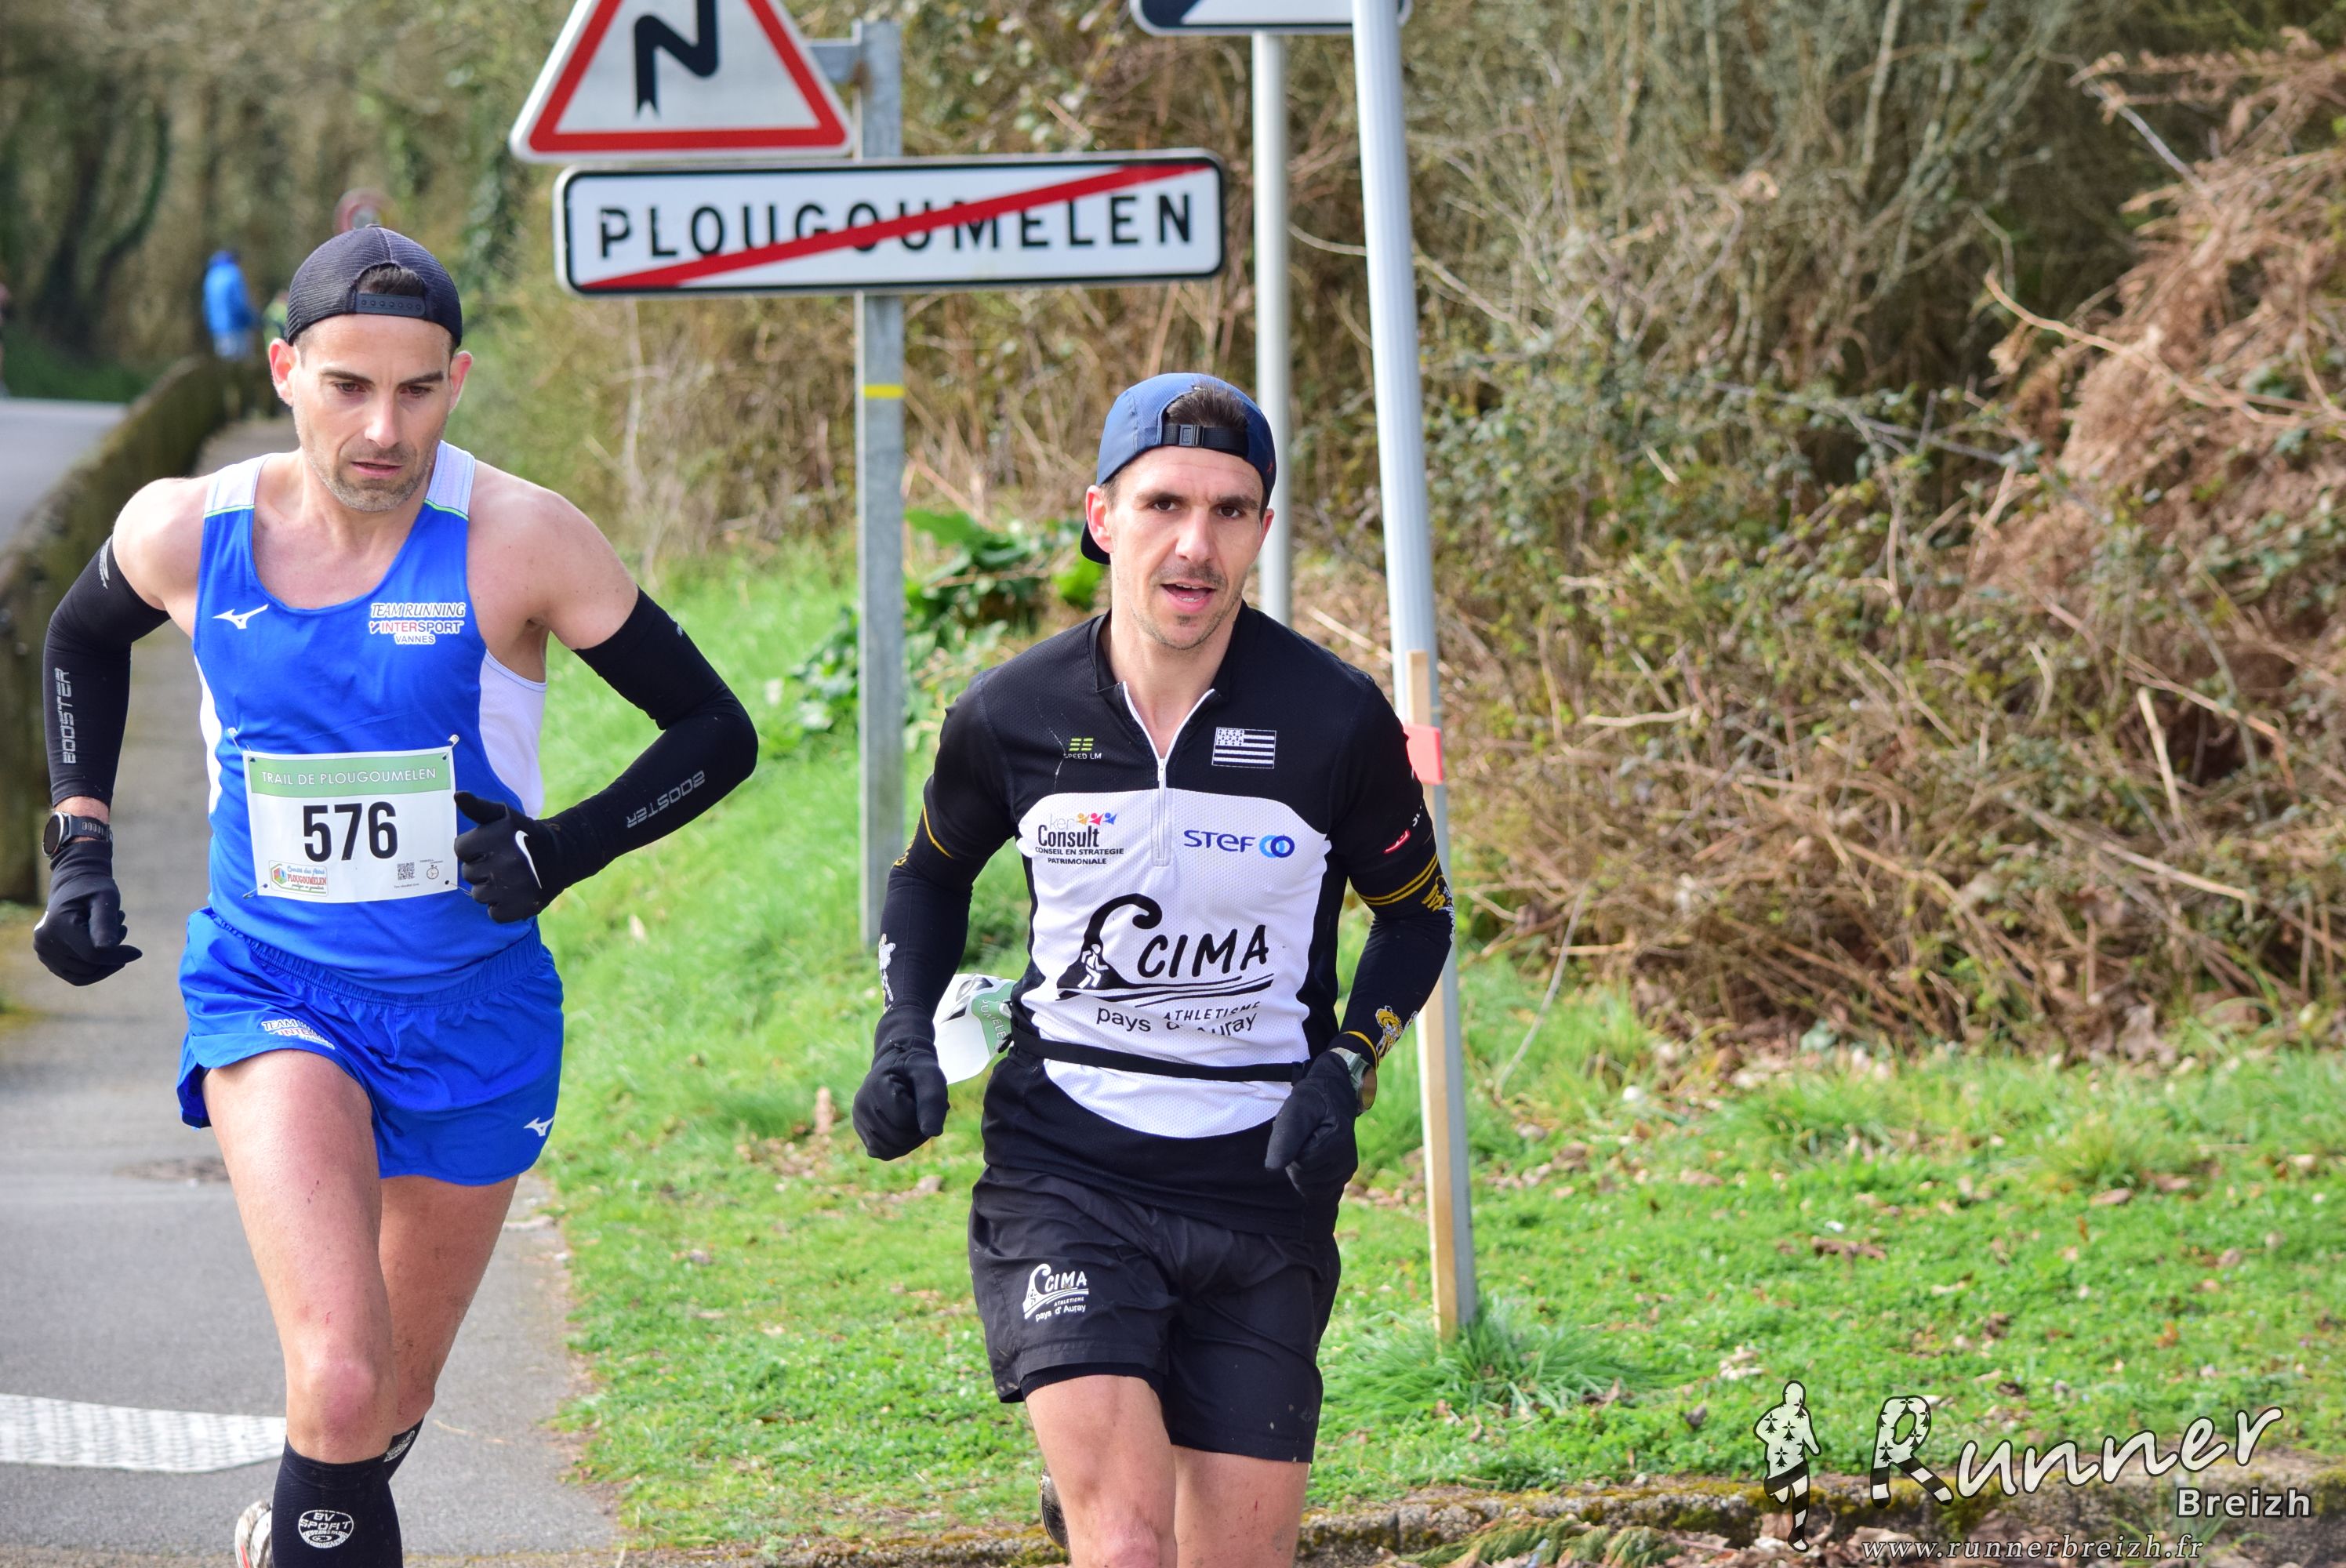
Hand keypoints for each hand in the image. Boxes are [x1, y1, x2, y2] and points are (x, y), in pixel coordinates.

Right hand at [33, 836, 142, 985]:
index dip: (118, 956)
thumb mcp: (105, 899)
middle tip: (120, 925)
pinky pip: (77, 976)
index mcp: (57, 925)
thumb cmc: (94, 888)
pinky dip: (95, 967)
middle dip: (111, 953)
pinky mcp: (48, 959)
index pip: (93, 954)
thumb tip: (107, 949)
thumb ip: (105, 923)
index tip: (137, 952)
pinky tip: (104, 946)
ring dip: (104, 960)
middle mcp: (43, 942)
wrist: (74, 884)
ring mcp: (43, 952)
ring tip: (111, 932)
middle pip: (89, 966)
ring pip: (84, 974)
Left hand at [453, 791, 567, 922]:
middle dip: (482, 869)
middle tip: (504, 862)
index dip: (474, 849)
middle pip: (468, 874)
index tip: (492, 847)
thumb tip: (458, 796)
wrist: (563, 855)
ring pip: (478, 895)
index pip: (460, 850)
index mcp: (498, 837)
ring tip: (509, 878)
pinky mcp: (521, 907)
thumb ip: (477, 807)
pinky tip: (515, 894)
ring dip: (490, 889)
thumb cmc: (524, 834)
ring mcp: (515, 886)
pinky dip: (502, 907)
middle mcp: (507, 861)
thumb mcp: (503, 815)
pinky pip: (494, 913)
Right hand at [853, 1032, 948, 1159]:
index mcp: (876, 1086)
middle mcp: (861, 1104)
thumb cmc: (918, 1070)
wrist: (900, 1064)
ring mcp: (859, 1119)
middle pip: (898, 1138)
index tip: (922, 1095)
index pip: (905, 1119)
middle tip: (921, 1109)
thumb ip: (932, 1101)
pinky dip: (899, 1146)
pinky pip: (883, 1153)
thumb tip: (933, 1133)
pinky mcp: (862, 1131)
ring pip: (890, 1150)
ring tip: (913, 1118)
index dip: (923, 1113)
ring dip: (910, 1140)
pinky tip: (905, 1128)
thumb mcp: (931, 1075)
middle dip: (918, 1129)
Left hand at [1264, 1047, 1363, 1198]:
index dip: (1290, 1147)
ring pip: (1307, 1188)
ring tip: (1307, 1146)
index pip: (1299, 1162)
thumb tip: (1272, 1168)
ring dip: (1300, 1170)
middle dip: (1294, 1160)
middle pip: (1302, 1178)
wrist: (1334, 1096)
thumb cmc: (1312, 1101)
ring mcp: (1346, 1171)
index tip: (1299, 1129)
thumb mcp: (1295, 1109)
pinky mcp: (1343, 1177)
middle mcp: (1347, 1160)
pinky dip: (1308, 1181)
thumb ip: (1285, 1137)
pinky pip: (1317, 1192)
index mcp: (1337, 1141)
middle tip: (1302, 1137)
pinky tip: (1312, 1161)